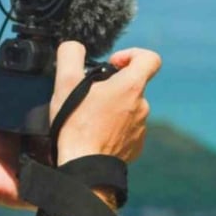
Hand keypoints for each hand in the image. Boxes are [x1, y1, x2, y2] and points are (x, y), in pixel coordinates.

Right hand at [51, 41, 160, 163]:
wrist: (84, 168)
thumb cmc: (75, 125)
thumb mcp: (65, 82)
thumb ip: (71, 54)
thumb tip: (75, 48)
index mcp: (131, 87)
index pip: (150, 59)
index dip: (132, 55)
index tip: (113, 65)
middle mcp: (142, 106)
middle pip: (132, 85)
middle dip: (112, 86)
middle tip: (89, 97)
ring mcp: (141, 128)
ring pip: (128, 108)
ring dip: (112, 108)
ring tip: (89, 118)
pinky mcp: (136, 146)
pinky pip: (127, 130)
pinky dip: (114, 128)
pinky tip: (96, 135)